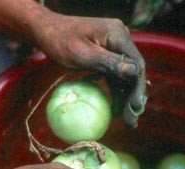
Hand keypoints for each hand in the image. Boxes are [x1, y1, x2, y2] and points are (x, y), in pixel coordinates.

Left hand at [34, 13, 146, 127]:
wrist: (46, 30)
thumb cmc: (60, 41)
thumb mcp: (83, 55)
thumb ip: (110, 63)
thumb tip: (135, 73)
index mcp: (118, 35)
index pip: (136, 63)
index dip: (138, 87)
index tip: (136, 106)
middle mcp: (120, 39)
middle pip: (133, 71)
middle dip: (133, 97)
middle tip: (131, 122)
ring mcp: (114, 47)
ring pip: (125, 76)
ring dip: (126, 98)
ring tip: (127, 121)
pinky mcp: (108, 54)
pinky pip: (115, 75)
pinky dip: (116, 91)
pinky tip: (117, 108)